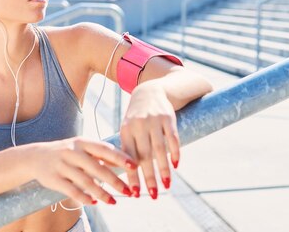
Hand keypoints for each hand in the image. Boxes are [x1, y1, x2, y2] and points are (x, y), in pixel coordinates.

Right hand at [28, 137, 137, 204]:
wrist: (36, 156)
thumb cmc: (67, 153)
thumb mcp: (81, 148)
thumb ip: (100, 154)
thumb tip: (125, 162)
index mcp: (82, 142)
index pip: (104, 149)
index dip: (120, 157)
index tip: (134, 166)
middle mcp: (72, 152)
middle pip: (97, 168)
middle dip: (114, 181)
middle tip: (128, 191)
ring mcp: (62, 165)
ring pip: (85, 181)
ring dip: (101, 193)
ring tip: (114, 202)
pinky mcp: (53, 179)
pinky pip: (72, 191)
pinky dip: (84, 198)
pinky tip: (94, 202)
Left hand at [119, 80, 179, 198]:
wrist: (150, 92)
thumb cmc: (136, 118)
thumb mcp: (126, 129)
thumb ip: (124, 149)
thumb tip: (113, 173)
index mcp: (126, 131)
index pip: (128, 158)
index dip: (132, 177)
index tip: (135, 194)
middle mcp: (139, 126)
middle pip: (144, 157)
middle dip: (149, 178)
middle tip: (153, 196)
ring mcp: (154, 121)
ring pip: (159, 150)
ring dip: (164, 170)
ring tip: (167, 186)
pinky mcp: (168, 118)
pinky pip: (173, 138)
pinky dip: (175, 152)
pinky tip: (176, 166)